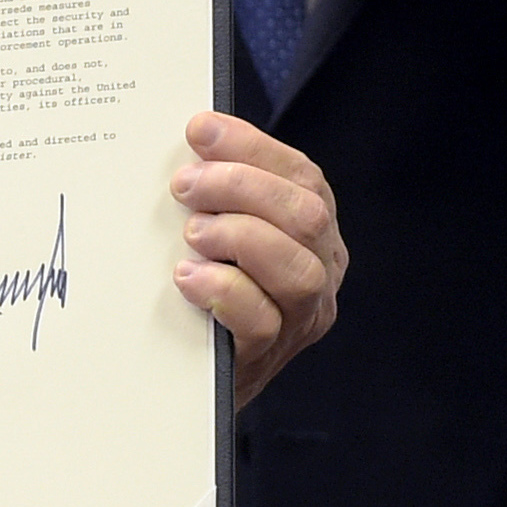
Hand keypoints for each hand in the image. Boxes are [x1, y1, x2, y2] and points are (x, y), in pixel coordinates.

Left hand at [170, 113, 343, 407]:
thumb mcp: (218, 231)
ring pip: (297, 269)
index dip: (252, 148)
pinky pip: (261, 320)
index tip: (200, 130)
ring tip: (192, 234)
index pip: (301, 175)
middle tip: (185, 185)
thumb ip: (218, 191)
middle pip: (305, 216)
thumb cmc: (204, 287)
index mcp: (313, 230)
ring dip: (238, 237)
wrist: (189, 376)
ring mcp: (299, 317)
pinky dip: (223, 289)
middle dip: (241, 187)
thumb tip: (193, 136)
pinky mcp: (268, 355)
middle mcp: (320, 270)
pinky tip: (188, 276)